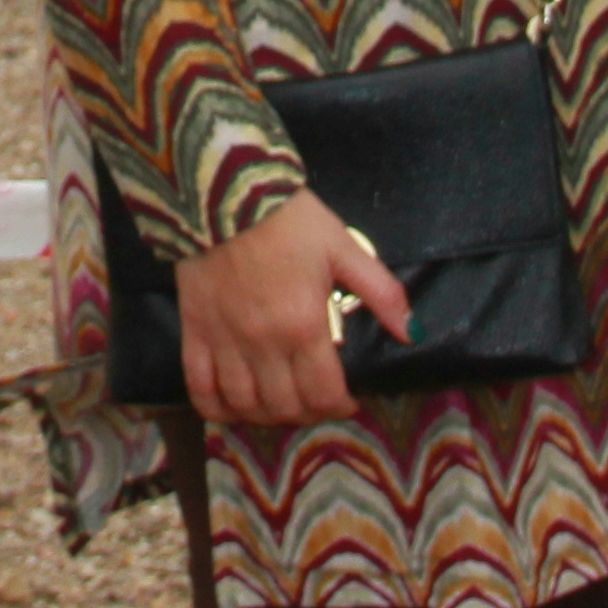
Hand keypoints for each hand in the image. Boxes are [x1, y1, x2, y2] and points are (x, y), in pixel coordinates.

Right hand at [174, 189, 410, 425]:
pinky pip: (200, 388)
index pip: (324, 394)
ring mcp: (225, 342)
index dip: (339, 407)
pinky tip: (232, 407)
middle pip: (285, 406)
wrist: (224, 192)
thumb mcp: (344, 248)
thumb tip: (412, 331)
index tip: (346, 401)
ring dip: (266, 415)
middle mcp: (263, 344)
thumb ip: (381, 292)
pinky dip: (217, 408)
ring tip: (279, 405)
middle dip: (307, 414)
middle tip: (315, 401)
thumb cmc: (288, 219)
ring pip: (245, 405)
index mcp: (304, 326)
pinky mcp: (195, 332)